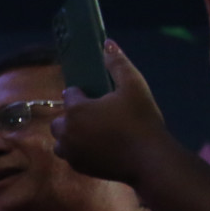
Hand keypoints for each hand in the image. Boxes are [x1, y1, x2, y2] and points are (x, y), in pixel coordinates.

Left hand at [51, 39, 176, 186]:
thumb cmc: (142, 120)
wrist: (149, 159)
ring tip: (92, 132)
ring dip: (70, 135)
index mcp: (76, 109)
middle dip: (72, 116)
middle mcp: (67, 131)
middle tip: (95, 115)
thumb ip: (118, 64)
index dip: (83, 93)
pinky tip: (97, 146)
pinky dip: (78, 150)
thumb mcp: (134, 86)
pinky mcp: (78, 167)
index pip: (70, 94)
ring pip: (60, 140)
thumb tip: (107, 43)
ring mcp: (71, 152)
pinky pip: (70, 156)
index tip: (96, 96)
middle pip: (60, 119)